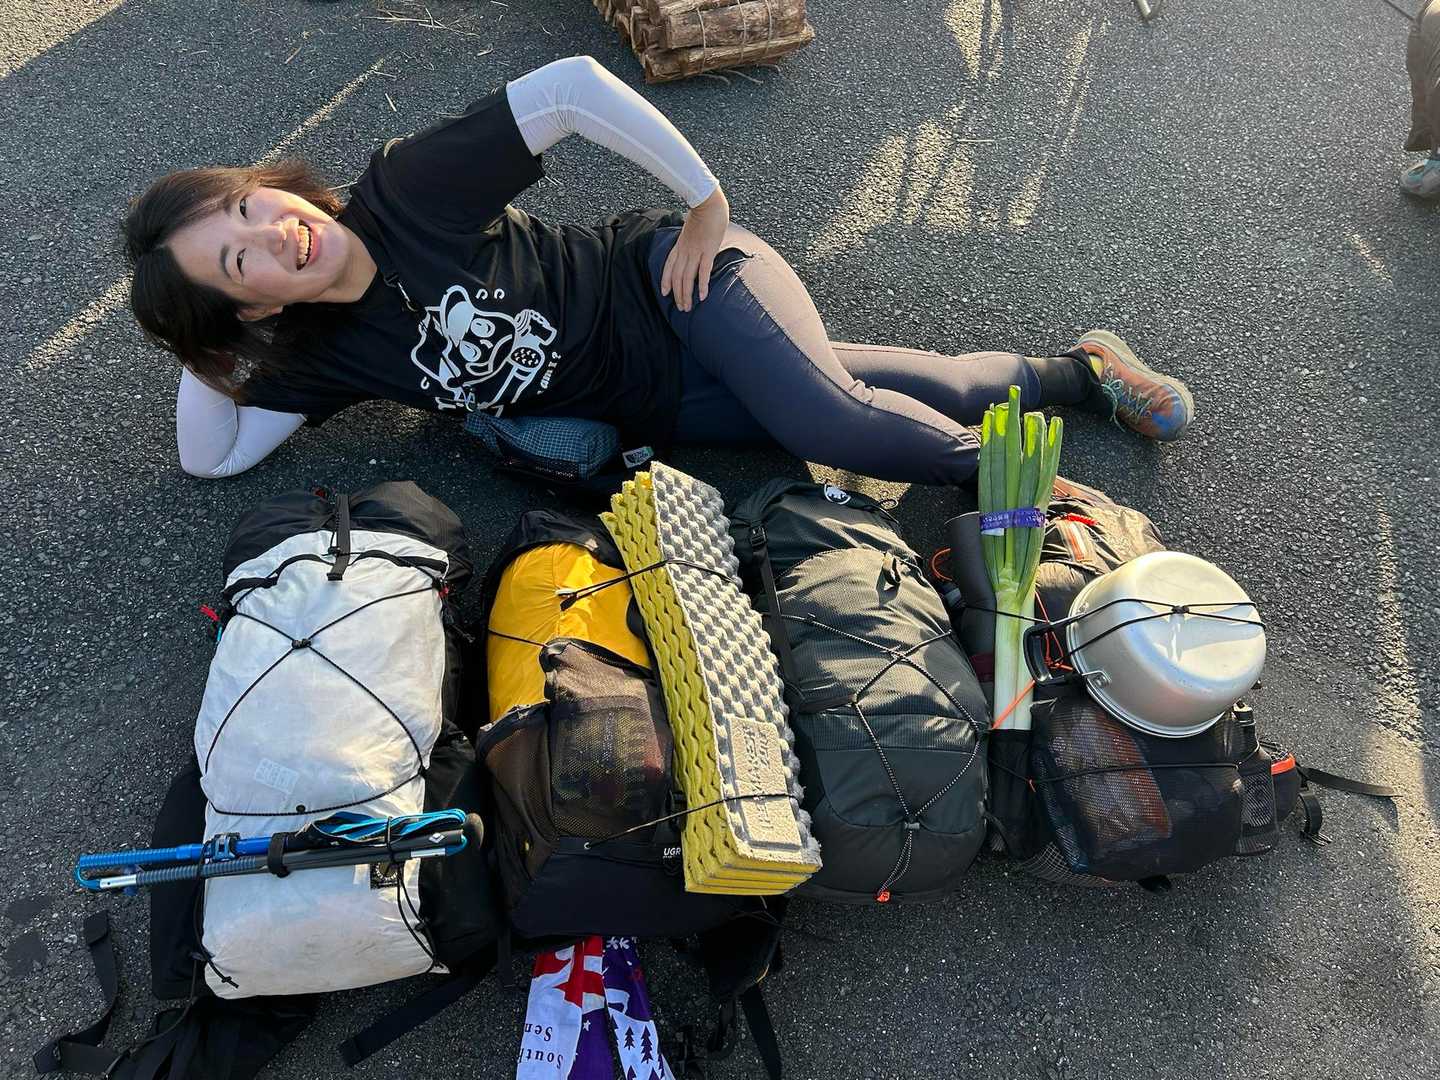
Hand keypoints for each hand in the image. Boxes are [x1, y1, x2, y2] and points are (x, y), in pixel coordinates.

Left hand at [660, 186, 729, 312]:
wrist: (707, 202)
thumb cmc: (703, 211)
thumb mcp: (691, 227)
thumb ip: (691, 237)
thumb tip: (696, 241)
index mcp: (680, 245)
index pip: (669, 266)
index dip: (665, 281)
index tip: (665, 293)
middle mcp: (685, 250)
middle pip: (677, 277)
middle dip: (678, 294)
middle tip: (681, 308)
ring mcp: (695, 251)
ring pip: (687, 278)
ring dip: (687, 294)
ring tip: (688, 307)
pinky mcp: (707, 251)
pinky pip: (703, 271)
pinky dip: (702, 285)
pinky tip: (702, 296)